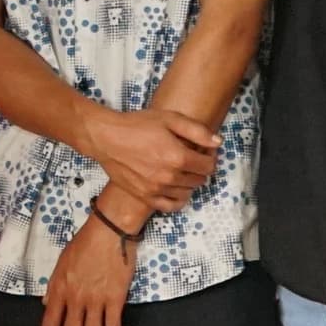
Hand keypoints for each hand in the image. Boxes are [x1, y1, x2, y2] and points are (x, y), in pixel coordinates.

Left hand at [39, 212, 136, 325]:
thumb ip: (54, 286)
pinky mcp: (115, 299)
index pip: (50, 320)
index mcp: (60, 289)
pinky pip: (113, 324)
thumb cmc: (84, 244)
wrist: (109, 233)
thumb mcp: (61, 263)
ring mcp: (96, 300)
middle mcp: (76, 299)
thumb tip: (47, 305)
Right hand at [73, 103, 215, 211]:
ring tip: (180, 169)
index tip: (204, 149)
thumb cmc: (137, 125)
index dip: (210, 156)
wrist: (106, 138)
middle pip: (199, 179)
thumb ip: (197, 131)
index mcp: (178, 157)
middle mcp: (170, 177)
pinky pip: (170, 206)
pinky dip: (178, 199)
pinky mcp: (145, 197)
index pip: (209, 165)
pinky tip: (175, 188)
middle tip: (191, 157)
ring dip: (189, 182)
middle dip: (200, 168)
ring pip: (187, 192)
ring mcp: (157, 190)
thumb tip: (218, 143)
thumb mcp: (170, 119)